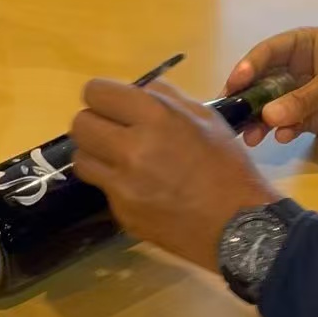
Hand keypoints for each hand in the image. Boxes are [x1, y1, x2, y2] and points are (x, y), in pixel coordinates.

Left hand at [71, 78, 279, 271]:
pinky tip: (140, 187)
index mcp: (156, 117)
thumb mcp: (207, 118)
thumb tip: (139, 90)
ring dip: (96, 154)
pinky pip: (103, 189)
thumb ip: (168, 98)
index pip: (97, 92)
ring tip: (119, 159)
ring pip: (82, 158)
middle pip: (80, 124)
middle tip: (112, 131)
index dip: (102, 96)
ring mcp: (123, 184)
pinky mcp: (122, 212)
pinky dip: (115, 184)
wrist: (237, 226)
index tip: (112, 105)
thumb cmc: (228, 167)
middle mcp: (132, 148)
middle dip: (94, 122)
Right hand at [226, 28, 317, 148]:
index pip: (269, 52)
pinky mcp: (309, 119)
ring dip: (258, 120)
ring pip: (269, 106)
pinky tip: (280, 138)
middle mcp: (297, 68)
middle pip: (262, 81)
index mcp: (304, 45)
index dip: (249, 66)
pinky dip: (279, 131)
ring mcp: (302, 95)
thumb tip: (267, 116)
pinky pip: (285, 124)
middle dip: (247, 98)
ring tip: (251, 137)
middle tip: (231, 116)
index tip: (235, 84)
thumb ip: (302, 99)